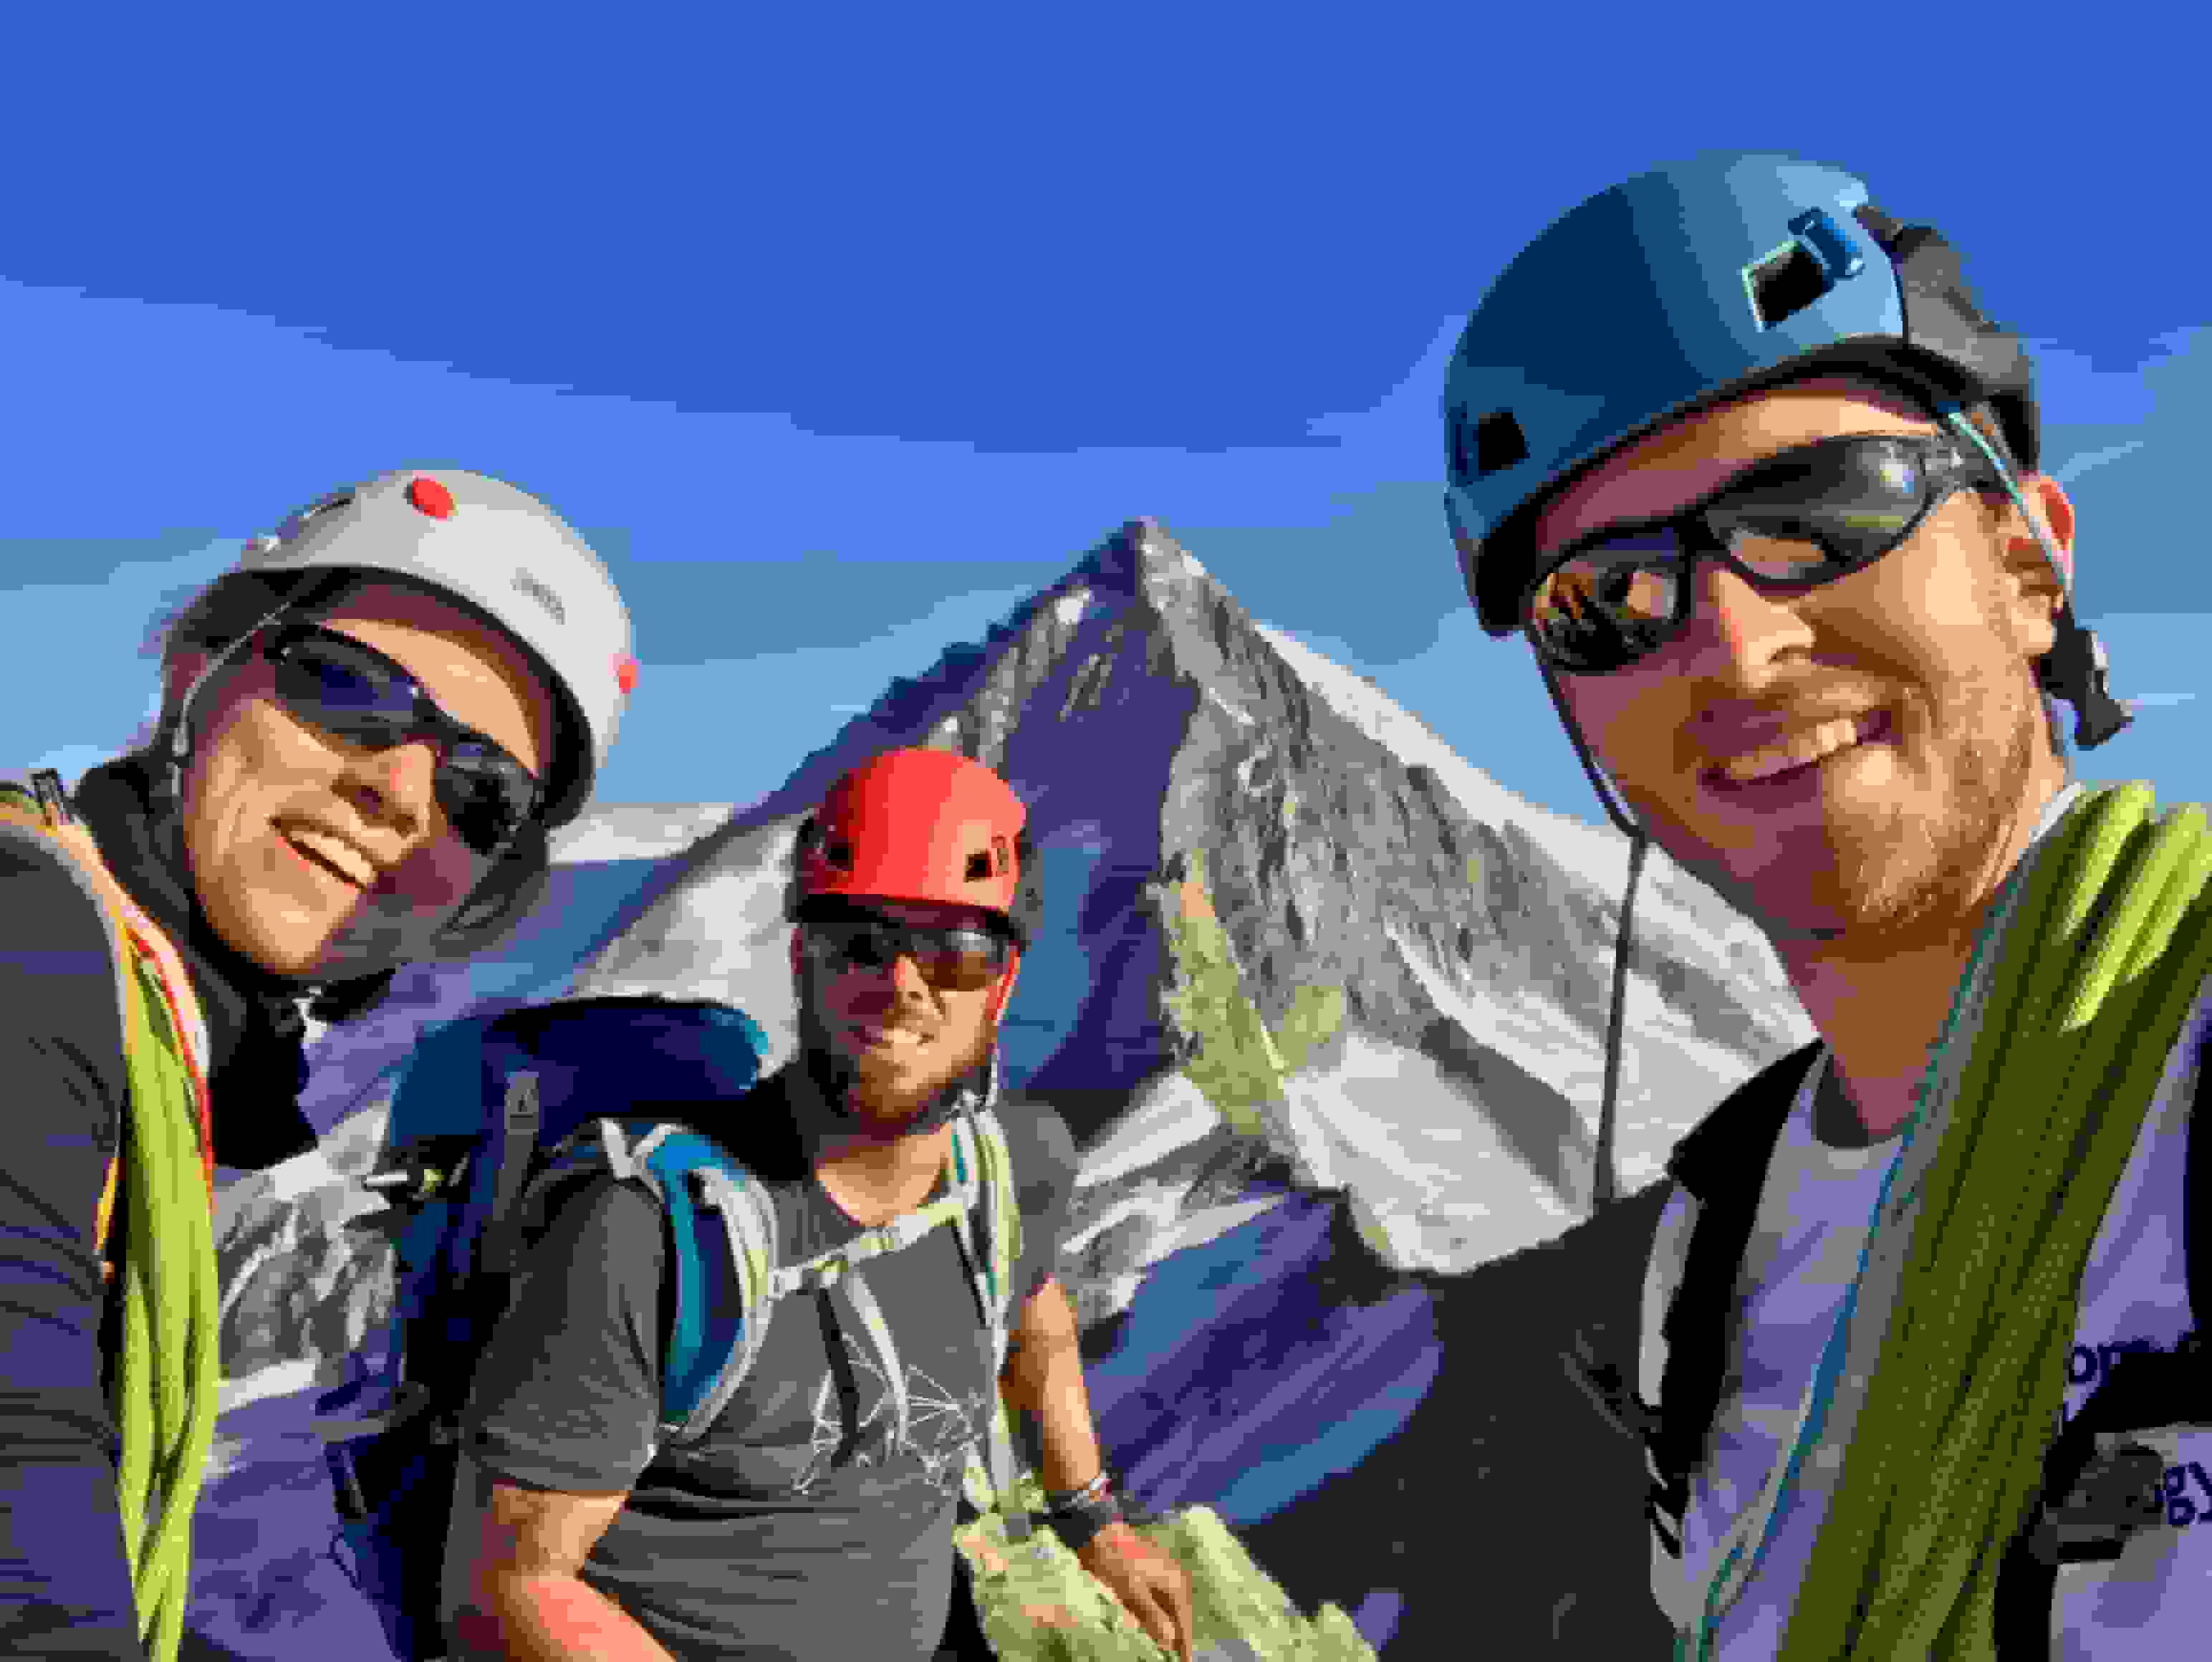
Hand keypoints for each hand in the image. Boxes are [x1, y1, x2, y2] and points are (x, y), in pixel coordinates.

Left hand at [1076, 1520, 1194, 1660]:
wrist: (1098, 1530)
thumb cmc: (1116, 1560)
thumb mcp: (1132, 1591)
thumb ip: (1152, 1616)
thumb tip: (1170, 1640)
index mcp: (1176, 1583)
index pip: (1184, 1622)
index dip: (1184, 1645)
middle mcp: (1174, 1578)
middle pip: (1177, 1616)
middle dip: (1174, 1636)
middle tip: (1169, 1656)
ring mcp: (1163, 1573)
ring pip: (1166, 1608)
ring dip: (1162, 1626)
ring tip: (1158, 1646)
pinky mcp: (1149, 1571)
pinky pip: (1156, 1599)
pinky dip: (1152, 1613)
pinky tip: (1144, 1624)